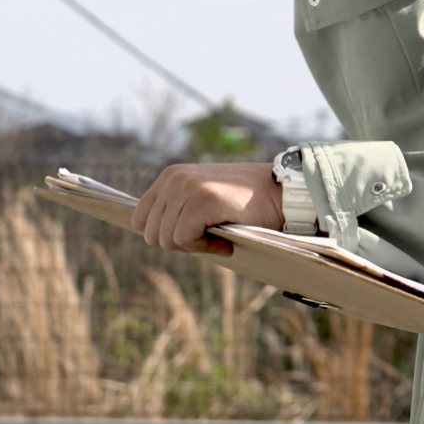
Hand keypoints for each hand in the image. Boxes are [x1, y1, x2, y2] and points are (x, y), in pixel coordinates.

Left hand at [131, 161, 280, 255]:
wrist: (283, 195)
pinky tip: (226, 240)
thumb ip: (177, 211)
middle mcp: (173, 178)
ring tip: (220, 235)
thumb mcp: (203, 200)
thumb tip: (152, 236)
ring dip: (195, 246)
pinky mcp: (202, 200)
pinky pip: (184, 240)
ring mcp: (187, 187)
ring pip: (167, 240)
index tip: (194, 234)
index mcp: (170, 176)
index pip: (140, 219)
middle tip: (210, 237)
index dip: (165, 236)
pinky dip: (206, 248)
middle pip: (151, 234)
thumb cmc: (246, 204)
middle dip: (180, 244)